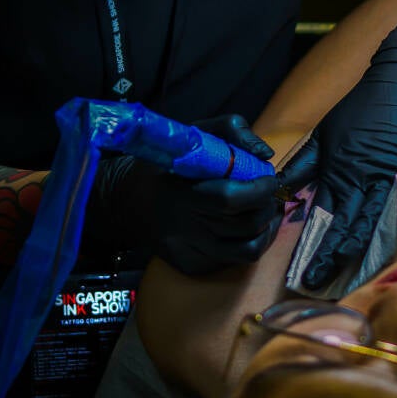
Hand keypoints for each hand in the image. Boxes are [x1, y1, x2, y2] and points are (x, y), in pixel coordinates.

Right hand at [88, 114, 283, 274]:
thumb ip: (231, 131)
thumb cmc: (167, 164)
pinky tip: (249, 226)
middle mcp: (184, 228)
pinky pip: (236, 261)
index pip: (230, 199)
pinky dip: (252, 242)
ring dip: (267, 227)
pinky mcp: (192, 266)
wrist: (126, 201)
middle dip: (267, 206)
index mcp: (182, 193)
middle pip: (245, 224)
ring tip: (265, 210)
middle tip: (269, 193)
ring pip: (248, 249)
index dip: (259, 190)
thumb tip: (265, 154)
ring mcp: (188, 251)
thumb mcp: (194, 134)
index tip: (269, 178)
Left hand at [278, 7, 396, 289]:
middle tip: (318, 285)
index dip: (315, 245)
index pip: (324, 214)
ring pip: (376, 223)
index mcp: (340, 166)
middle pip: (347, 225)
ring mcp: (393, 176)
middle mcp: (363, 176)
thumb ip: (305, 163)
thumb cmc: (367, 103)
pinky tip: (394, 256)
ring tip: (352, 281)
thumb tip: (279, 188)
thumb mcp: (327, 130)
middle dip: (332, 257)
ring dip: (362, 254)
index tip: (303, 273)